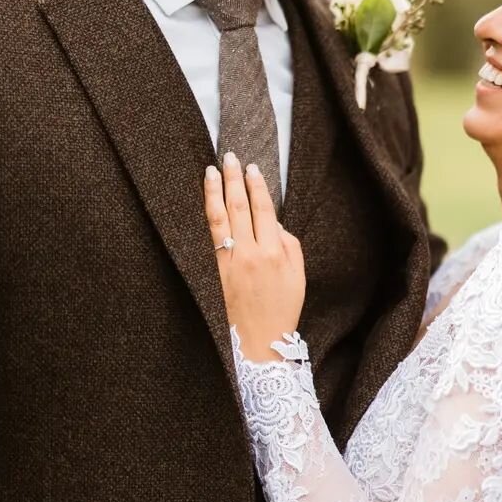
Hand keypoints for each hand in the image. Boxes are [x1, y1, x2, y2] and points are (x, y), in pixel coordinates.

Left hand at [204, 153, 304, 360]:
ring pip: (218, 218)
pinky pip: (208, 238)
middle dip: (234, 179)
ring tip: (211, 171)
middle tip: (229, 157)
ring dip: (214, 191)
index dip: (257, 186)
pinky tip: (203, 202)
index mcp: (273, 253)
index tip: (252, 168)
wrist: (257, 343)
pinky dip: (205, 217)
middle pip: (239, 207)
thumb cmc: (281, 309)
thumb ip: (288, 244)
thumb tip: (272, 220)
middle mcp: (249, 254)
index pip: (263, 209)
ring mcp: (227, 263)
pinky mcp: (212, 272)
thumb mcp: (298, 276)